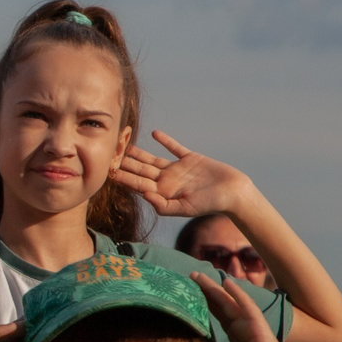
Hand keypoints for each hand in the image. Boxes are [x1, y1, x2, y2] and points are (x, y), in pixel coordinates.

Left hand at [112, 132, 254, 220]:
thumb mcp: (185, 208)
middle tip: (109, 152)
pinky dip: (165, 141)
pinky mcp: (190, 159)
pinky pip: (175, 148)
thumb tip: (144, 195)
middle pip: (141, 170)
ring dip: (139, 152)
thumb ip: (164, 205)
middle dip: (125, 163)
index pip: (138, 184)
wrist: (233, 193)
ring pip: (153, 159)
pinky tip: (154, 133)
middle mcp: (167, 180)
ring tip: (124, 144)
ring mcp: (178, 169)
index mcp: (164, 193)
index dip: (123, 177)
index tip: (107, 170)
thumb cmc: (210, 205)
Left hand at [197, 274, 297, 341]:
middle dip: (206, 293)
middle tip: (191, 276)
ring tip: (198, 275)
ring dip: (215, 289)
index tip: (191, 295)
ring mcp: (253, 329)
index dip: (206, 306)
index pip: (220, 319)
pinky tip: (226, 282)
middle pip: (222, 308)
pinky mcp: (260, 330)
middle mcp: (246, 332)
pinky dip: (238, 294)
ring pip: (231, 304)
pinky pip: (248, 308)